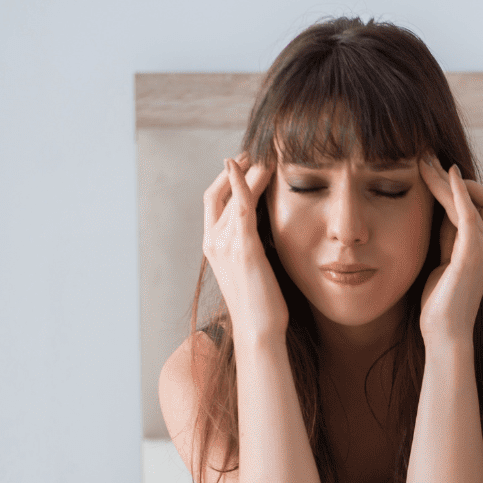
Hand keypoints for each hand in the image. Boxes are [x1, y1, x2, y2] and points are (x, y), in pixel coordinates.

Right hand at [202, 156, 284, 341]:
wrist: (259, 330)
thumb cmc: (261, 305)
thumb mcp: (253, 268)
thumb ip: (253, 245)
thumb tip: (268, 230)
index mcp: (213, 246)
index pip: (213, 202)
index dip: (225, 180)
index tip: (245, 164)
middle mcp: (213, 241)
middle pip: (217, 192)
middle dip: (234, 169)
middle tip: (257, 152)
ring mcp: (224, 243)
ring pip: (234, 195)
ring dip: (251, 172)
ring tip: (270, 156)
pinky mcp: (243, 246)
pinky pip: (241, 205)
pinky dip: (241, 181)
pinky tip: (247, 165)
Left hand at [418, 158, 482, 341]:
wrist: (445, 333)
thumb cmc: (439, 303)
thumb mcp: (441, 260)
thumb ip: (445, 237)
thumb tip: (437, 212)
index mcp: (481, 245)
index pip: (480, 203)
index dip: (459, 187)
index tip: (432, 173)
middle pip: (482, 195)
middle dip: (451, 176)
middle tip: (424, 158)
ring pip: (472, 198)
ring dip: (445, 178)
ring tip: (422, 163)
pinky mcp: (472, 252)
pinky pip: (468, 212)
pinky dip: (458, 190)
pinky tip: (444, 174)